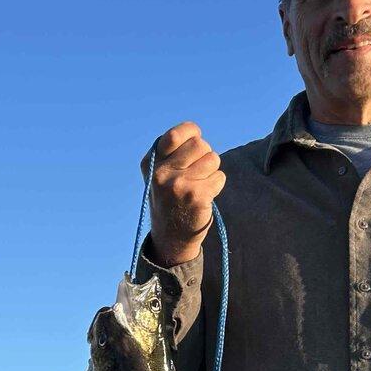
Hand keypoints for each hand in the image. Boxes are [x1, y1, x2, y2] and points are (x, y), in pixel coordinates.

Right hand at [140, 122, 224, 265]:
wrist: (170, 237)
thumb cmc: (170, 199)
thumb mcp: (159, 175)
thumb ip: (171, 154)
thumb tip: (195, 135)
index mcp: (151, 163)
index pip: (176, 135)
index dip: (191, 133)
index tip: (194, 143)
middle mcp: (161, 173)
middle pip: (199, 144)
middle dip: (204, 154)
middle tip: (198, 171)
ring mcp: (178, 185)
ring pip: (212, 159)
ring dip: (212, 170)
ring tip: (200, 184)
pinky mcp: (196, 196)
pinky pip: (219, 177)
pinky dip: (216, 184)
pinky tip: (204, 196)